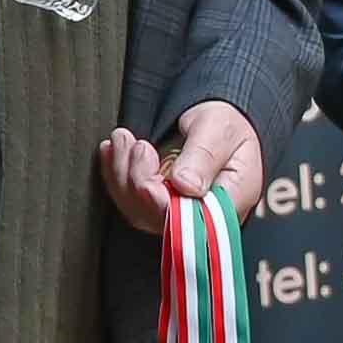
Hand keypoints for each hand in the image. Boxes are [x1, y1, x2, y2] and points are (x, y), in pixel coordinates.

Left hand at [97, 101, 264, 232]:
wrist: (216, 121)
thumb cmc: (226, 126)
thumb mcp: (220, 131)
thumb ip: (204, 157)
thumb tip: (186, 185)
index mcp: (228, 202)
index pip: (192, 221)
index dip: (163, 205)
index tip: (147, 183)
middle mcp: (202, 216)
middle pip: (159, 217)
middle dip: (138, 180)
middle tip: (139, 147)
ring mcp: (177, 213)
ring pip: (138, 209)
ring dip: (122, 174)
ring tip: (124, 141)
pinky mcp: (158, 206)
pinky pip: (129, 200)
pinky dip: (116, 174)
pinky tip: (114, 152)